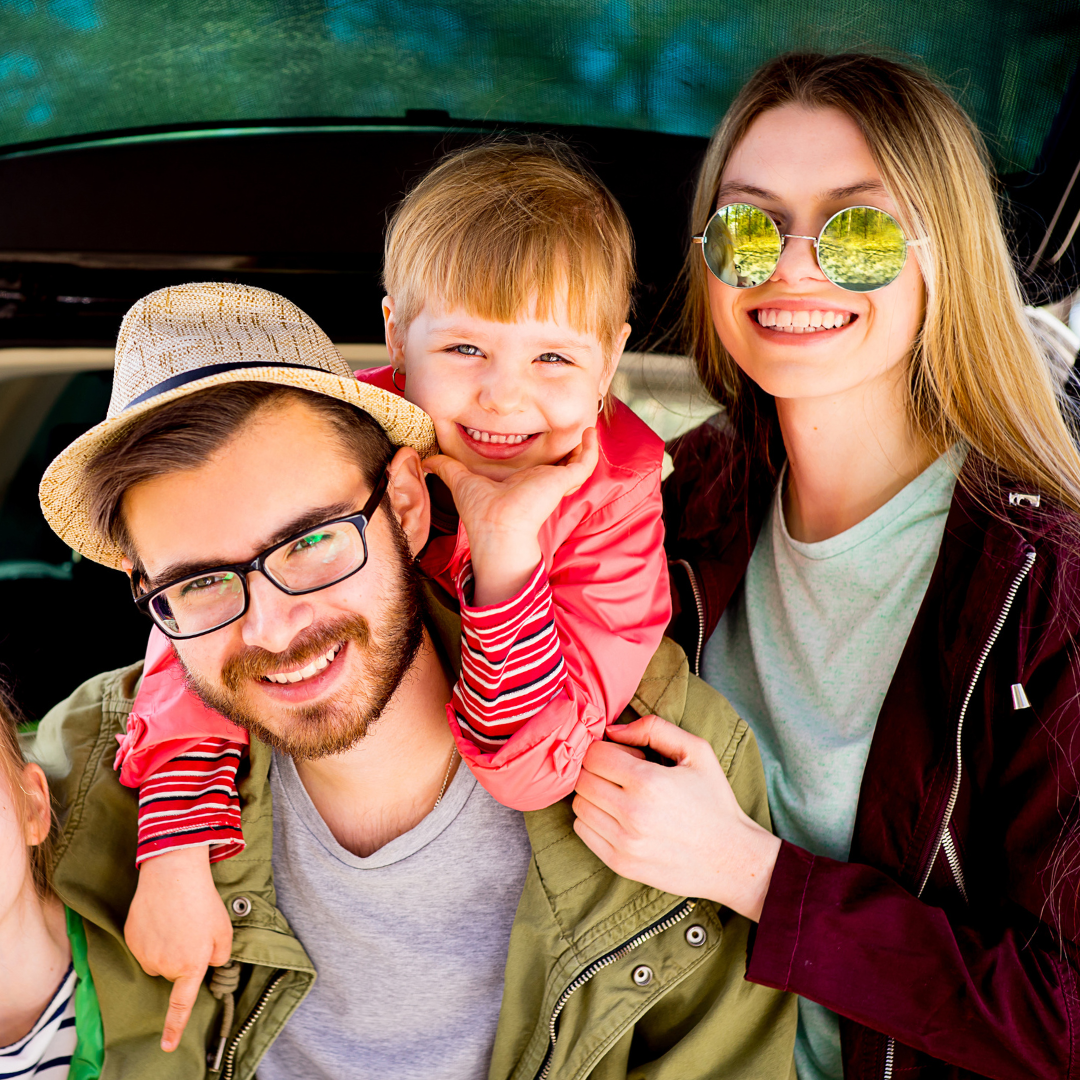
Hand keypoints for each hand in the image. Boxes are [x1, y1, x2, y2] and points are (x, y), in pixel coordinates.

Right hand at [124, 846, 232, 1051]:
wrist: (174, 873)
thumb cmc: (203, 901)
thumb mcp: (224, 931)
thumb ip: (221, 956)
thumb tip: (211, 966)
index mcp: (191, 966)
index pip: (182, 1005)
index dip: (174, 1027)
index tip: (166, 1046)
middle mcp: (164, 966)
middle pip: (174, 972)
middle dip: (183, 956)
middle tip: (192, 929)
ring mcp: (144, 953)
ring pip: (159, 958)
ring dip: (168, 945)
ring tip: (177, 918)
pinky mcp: (131, 939)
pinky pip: (145, 945)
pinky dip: (153, 934)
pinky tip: (162, 915)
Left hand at [423, 428, 598, 605]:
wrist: (495, 526)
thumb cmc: (480, 511)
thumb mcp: (460, 480)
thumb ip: (446, 468)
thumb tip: (427, 459)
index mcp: (524, 482)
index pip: (542, 466)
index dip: (549, 451)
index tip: (550, 433)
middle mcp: (542, 482)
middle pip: (563, 463)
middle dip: (572, 447)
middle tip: (577, 428)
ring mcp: (555, 482)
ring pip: (579, 462)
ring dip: (585, 445)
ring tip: (588, 426)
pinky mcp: (563, 481)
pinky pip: (585, 463)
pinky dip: (590, 448)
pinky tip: (589, 432)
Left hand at [572, 716, 781, 920]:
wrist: (730, 858)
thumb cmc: (714, 800)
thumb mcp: (696, 751)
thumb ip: (654, 729)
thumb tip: (612, 730)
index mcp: (648, 781)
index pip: (594, 755)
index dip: (607, 750)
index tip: (626, 757)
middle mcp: (632, 813)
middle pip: (582, 778)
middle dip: (598, 770)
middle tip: (624, 776)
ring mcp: (623, 842)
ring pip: (578, 804)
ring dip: (594, 795)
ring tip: (623, 797)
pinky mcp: (619, 863)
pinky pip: (582, 830)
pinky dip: (593, 819)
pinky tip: (619, 818)